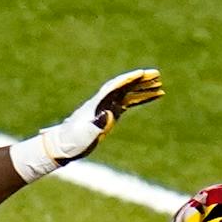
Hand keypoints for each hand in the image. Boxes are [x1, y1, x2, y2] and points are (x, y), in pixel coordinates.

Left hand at [11, 68, 164, 179]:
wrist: (61, 147)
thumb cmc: (70, 142)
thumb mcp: (83, 135)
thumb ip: (97, 124)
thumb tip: (109, 114)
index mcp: (95, 104)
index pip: (113, 87)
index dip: (127, 80)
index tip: (141, 73)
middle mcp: (102, 102)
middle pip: (123, 87)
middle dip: (140, 80)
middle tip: (157, 74)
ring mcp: (106, 107)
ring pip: (128, 94)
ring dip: (143, 88)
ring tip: (160, 85)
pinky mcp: (109, 114)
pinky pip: (128, 103)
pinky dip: (141, 99)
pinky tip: (153, 96)